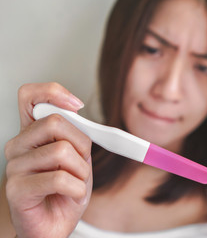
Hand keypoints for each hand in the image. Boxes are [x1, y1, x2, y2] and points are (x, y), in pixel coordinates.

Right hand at [5, 83, 92, 237]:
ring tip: (74, 183)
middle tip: (79, 164)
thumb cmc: (67, 190)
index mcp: (32, 133)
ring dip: (81, 172)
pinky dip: (77, 189)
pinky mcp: (16, 189)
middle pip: (55, 122)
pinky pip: (60, 178)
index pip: (30, 95)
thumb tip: (76, 111)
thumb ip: (75, 134)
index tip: (77, 105)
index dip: (54, 92)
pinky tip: (70, 195)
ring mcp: (14, 166)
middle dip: (81, 145)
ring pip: (62, 151)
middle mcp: (18, 145)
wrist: (55, 225)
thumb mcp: (78, 157)